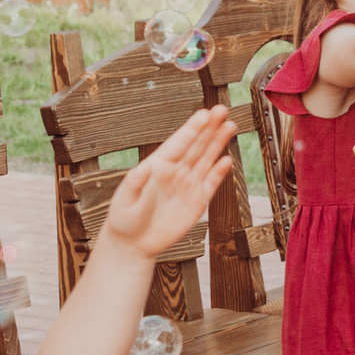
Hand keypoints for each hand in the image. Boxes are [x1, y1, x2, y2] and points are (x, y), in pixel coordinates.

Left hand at [102, 107, 234, 256]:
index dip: (192, 128)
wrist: (134, 244)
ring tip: (230, 126)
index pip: (178, 143)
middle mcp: (175, 171)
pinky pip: (211, 184)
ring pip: (206, 160)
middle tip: (222, 110)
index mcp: (157, 166)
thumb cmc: (124, 220)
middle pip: (196, 146)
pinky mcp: (197, 202)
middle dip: (210, 128)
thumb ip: (135, 184)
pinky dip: (219, 172)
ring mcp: (187, 185)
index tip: (205, 114)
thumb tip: (144, 168)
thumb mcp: (124, 201)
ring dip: (218, 143)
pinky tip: (227, 160)